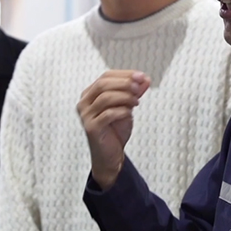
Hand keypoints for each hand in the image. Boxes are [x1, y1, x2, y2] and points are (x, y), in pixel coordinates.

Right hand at [77, 70, 150, 189]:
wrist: (111, 155)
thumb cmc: (115, 130)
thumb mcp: (127, 107)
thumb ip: (134, 93)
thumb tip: (145, 79)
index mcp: (90, 94)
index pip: (106, 76)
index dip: (125, 74)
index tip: (142, 76)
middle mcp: (84, 103)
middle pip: (103, 84)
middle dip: (124, 83)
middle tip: (139, 86)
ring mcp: (86, 116)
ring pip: (105, 97)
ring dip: (125, 97)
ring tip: (136, 102)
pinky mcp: (91, 128)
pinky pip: (108, 114)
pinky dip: (122, 111)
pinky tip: (129, 113)